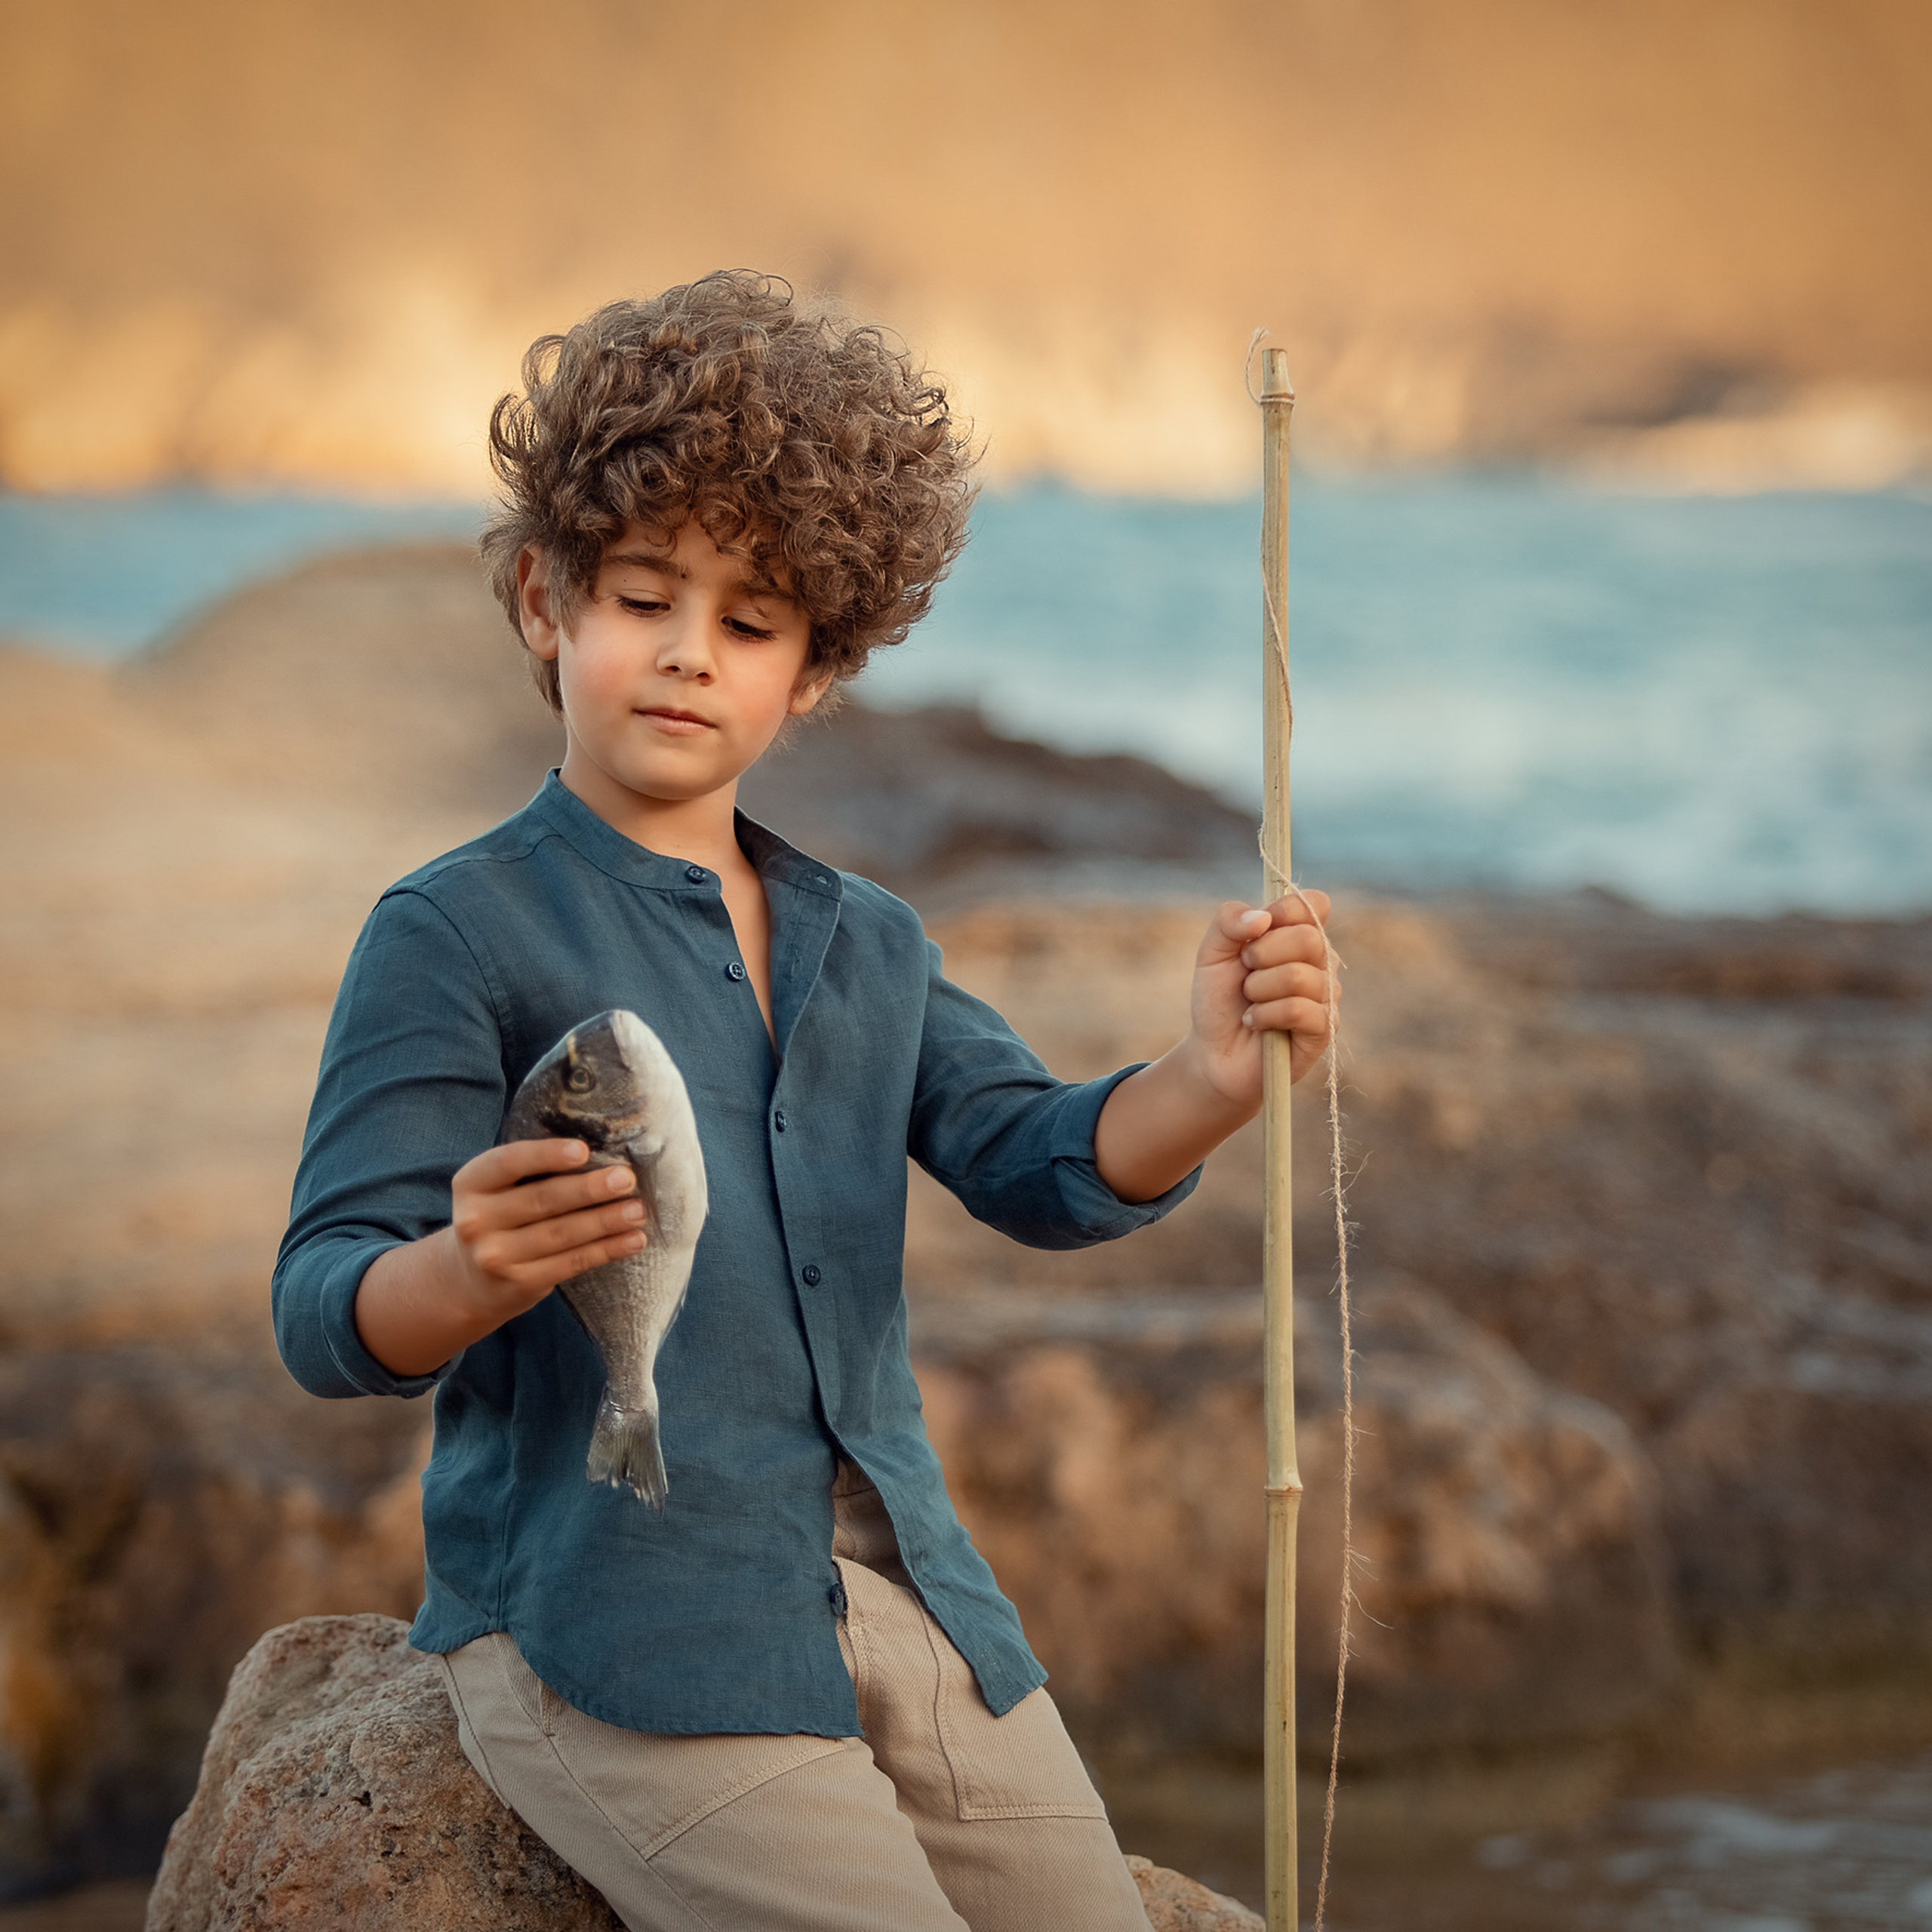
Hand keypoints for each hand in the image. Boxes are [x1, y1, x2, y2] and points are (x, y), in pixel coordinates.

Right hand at [353, 1138, 646, 1376]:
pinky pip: (572, 1263)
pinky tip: (633, 1240)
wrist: (469, 1281)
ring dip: (606, 1220)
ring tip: (638, 1210)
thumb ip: (532, 1171)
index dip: (545, 1155)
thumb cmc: (500, 1218)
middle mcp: (476, 1220)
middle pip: (542, 1199)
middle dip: (589, 1189)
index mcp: (471, 1183)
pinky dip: (607, 1249)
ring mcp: (496, 1256)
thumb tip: (602, 1154)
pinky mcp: (520, 1283)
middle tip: (626, 1179)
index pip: (507, 1162)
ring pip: (562, 1233)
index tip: (583, 1151)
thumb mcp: (497, 1190)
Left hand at [1186, 891, 1334, 1108]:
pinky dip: (1265, 1015)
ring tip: (1249, 1002)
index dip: (1287, 909)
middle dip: (1262, 955)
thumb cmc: (1219, 1000)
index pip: (1315, 903)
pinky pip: (1299, 1010)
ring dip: (1258, 990)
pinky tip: (1255, 1022)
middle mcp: (1321, 962)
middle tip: (1245, 974)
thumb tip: (1263, 916)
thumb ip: (1228, 922)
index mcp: (1299, 935)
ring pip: (1299, 977)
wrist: (1213, 1052)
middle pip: (1309, 938)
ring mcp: (1326, 996)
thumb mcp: (1212, 953)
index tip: (1257, 929)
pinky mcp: (1324, 1030)